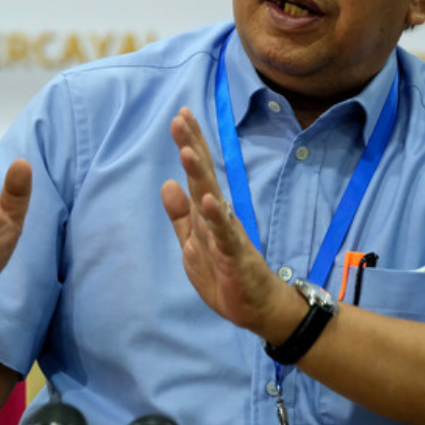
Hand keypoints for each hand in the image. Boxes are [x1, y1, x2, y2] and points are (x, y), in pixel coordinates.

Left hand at [160, 107, 289, 334]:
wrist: (258, 308)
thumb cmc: (225, 273)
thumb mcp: (193, 244)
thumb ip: (180, 215)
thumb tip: (167, 183)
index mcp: (207, 213)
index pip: (198, 172)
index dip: (190, 144)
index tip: (180, 115)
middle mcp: (219, 216)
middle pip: (204, 175)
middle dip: (193, 146)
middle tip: (181, 117)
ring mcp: (228, 234)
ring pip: (212, 199)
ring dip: (200, 175)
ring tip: (187, 150)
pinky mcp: (235, 255)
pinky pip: (224, 234)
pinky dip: (216, 217)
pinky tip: (208, 200)